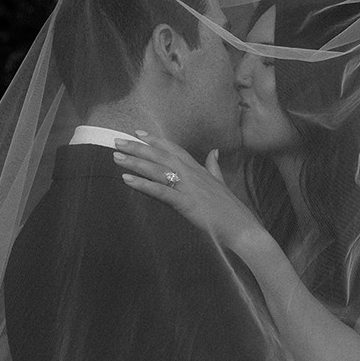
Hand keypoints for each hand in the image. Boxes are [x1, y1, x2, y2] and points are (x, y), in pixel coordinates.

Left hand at [114, 134, 264, 252]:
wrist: (243, 228)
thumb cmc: (232, 211)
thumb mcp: (221, 183)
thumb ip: (214, 166)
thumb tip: (214, 152)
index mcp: (199, 170)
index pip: (173, 149)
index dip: (155, 139)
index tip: (137, 132)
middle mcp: (192, 174)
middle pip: (160, 156)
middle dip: (137, 147)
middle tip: (116, 140)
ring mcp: (189, 188)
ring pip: (157, 170)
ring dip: (135, 162)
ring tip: (116, 157)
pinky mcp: (186, 203)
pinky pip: (160, 191)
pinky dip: (142, 184)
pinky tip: (127, 180)